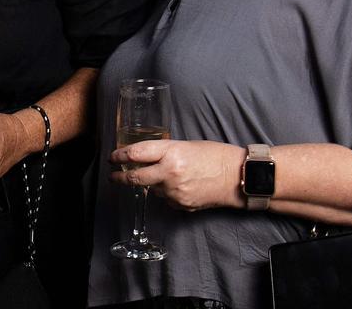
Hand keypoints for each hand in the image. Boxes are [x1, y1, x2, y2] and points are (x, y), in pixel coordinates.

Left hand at [109, 140, 245, 211]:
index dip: (119, 155)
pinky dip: (168, 193)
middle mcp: (170, 173)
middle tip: (113, 176)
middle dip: (120, 177)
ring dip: (153, 184)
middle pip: (135, 178)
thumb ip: (164, 152)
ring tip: (171, 175)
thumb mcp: (186, 146)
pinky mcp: (181, 205)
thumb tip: (144, 158)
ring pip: (152, 189)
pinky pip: (166, 199)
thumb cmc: (215, 156)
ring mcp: (175, 192)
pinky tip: (183, 186)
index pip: (136, 154)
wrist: (238, 177)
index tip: (112, 157)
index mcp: (171, 153)